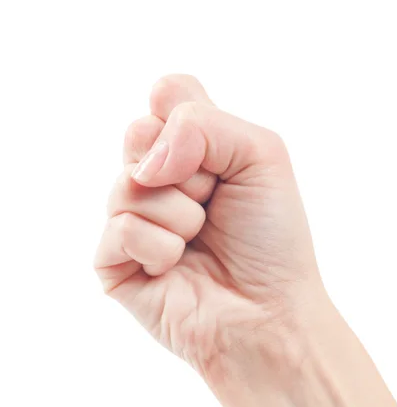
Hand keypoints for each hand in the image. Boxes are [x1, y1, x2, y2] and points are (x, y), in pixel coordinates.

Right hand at [94, 75, 320, 377]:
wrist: (270, 312)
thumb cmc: (272, 238)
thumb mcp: (260, 154)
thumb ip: (202, 123)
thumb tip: (145, 160)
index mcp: (192, 149)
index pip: (166, 94)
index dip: (187, 117)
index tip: (215, 155)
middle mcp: (157, 178)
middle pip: (138, 132)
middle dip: (187, 169)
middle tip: (212, 201)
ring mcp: (132, 218)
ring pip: (128, 183)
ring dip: (180, 214)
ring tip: (199, 239)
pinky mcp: (114, 261)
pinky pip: (121, 229)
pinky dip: (160, 248)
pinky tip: (176, 267)